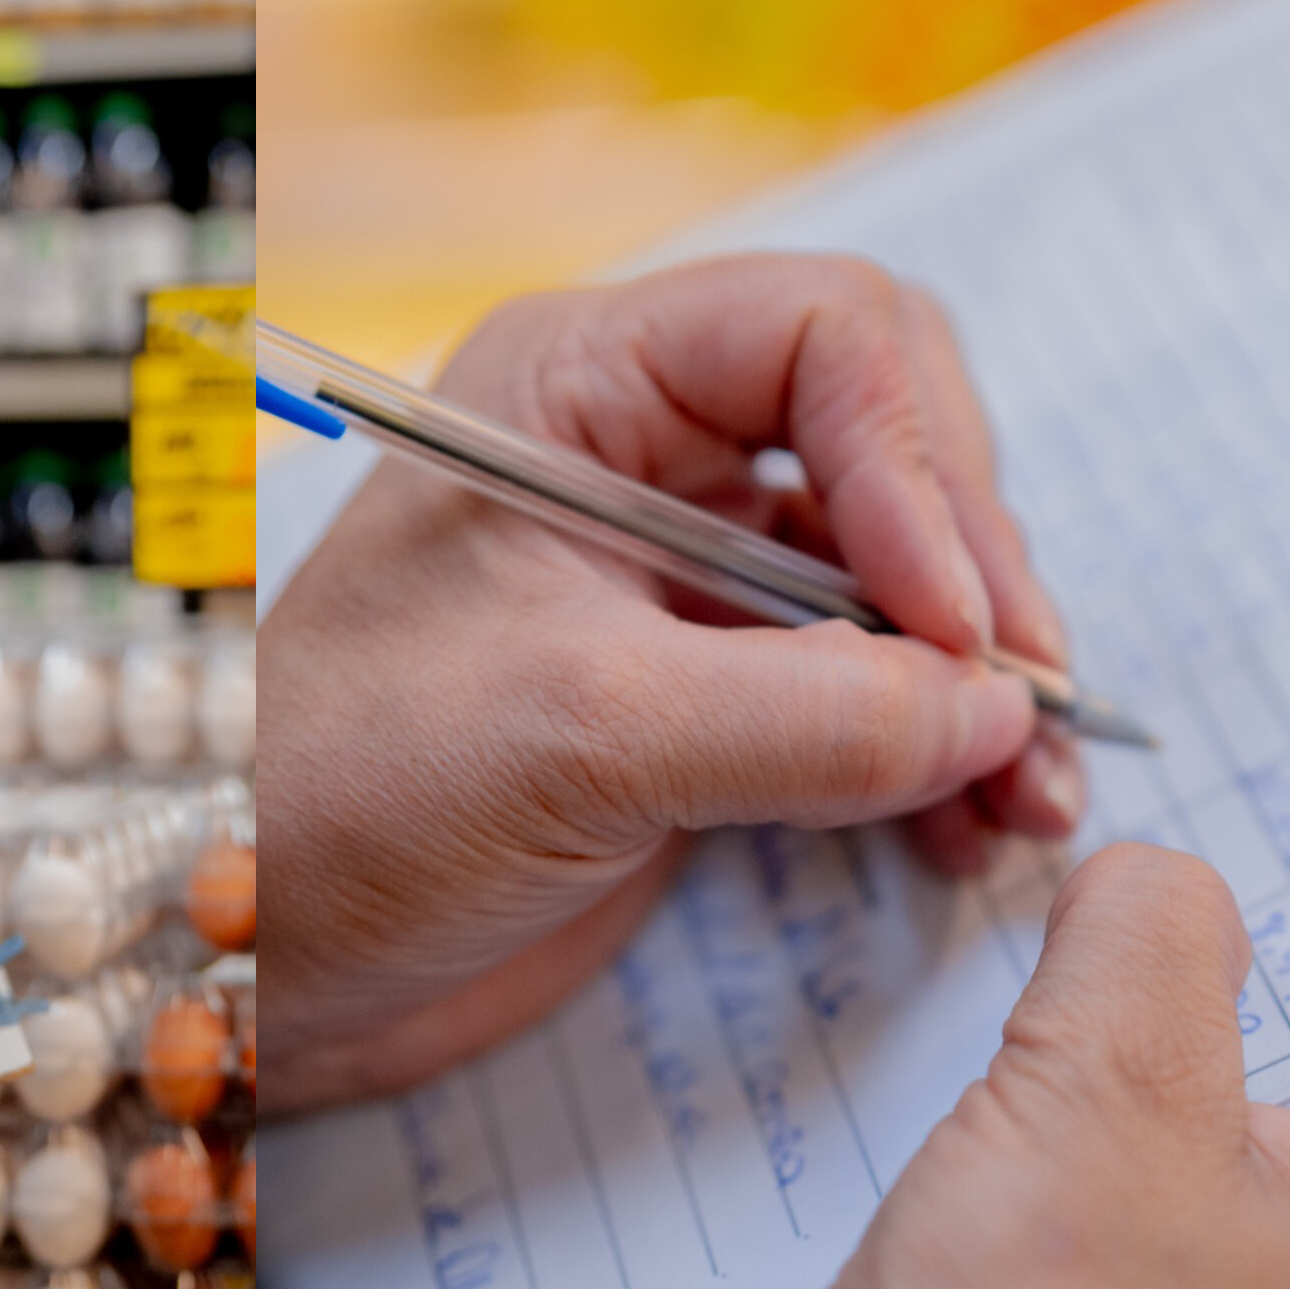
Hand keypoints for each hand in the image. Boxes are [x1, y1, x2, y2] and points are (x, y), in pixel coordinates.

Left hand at [259, 255, 1080, 1112]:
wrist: (257, 954)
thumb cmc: (345, 801)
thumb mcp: (578, 737)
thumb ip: (808, 716)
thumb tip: (998, 712)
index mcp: (578, 386)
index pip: (825, 334)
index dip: (917, 461)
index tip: (954, 621)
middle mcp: (641, 457)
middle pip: (890, 445)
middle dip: (974, 571)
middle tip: (1025, 705)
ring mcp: (681, 584)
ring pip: (896, 580)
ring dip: (980, 680)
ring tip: (1032, 798)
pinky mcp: (704, 701)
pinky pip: (868, 691)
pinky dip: (938, 751)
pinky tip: (971, 829)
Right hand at [679, 846, 1289, 1288]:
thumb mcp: (1113, 1079)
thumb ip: (1151, 934)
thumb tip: (1154, 882)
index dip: (1242, 955)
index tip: (1144, 904)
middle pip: (1213, 1100)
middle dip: (1102, 1043)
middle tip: (1031, 1005)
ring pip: (1101, 1176)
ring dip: (1016, 1124)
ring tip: (959, 1107)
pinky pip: (1023, 1255)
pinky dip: (965, 1206)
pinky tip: (912, 1192)